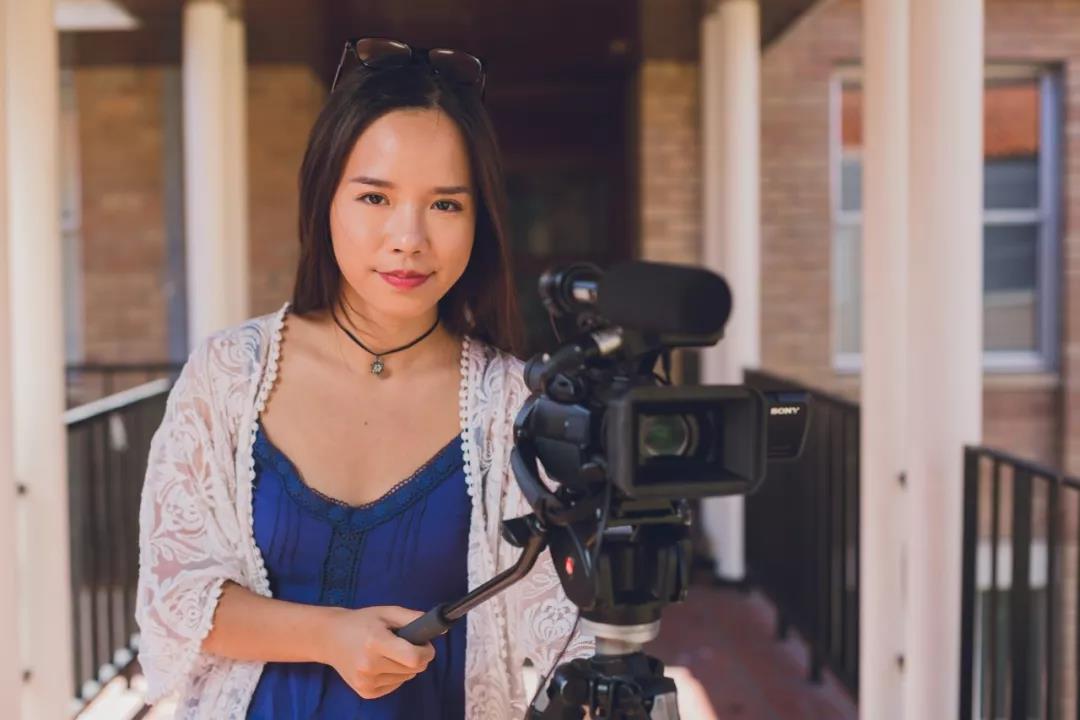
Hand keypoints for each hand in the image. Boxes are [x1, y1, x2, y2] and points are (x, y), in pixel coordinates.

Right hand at [319, 605, 435, 699]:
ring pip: (406, 678)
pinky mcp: (365, 692)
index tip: (424, 645)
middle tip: (405, 645)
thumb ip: (414, 618)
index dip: (426, 652)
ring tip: (388, 652)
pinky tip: (381, 663)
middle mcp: (369, 666)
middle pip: (413, 669)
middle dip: (417, 657)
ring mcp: (366, 682)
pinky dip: (395, 676)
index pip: (414, 658)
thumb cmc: (362, 621)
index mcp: (376, 642)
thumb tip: (442, 627)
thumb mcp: (388, 612)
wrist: (330, 638)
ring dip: (405, 667)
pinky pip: (395, 686)